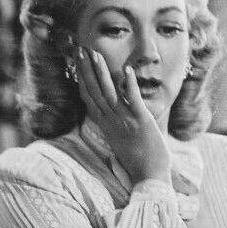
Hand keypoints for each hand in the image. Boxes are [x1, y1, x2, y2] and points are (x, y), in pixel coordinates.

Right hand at [72, 46, 170, 181]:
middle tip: (80, 50)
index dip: (81, 80)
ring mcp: (125, 120)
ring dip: (101, 72)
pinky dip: (129, 84)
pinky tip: (127, 69)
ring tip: (95, 54)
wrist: (150, 177)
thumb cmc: (138, 162)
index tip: (76, 65)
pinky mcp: (142, 121)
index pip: (88, 98)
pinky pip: (133, 99)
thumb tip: (112, 115)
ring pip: (109, 92)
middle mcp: (111, 121)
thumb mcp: (119, 141)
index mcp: (105, 126)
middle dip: (86, 69)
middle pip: (94, 91)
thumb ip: (114, 126)